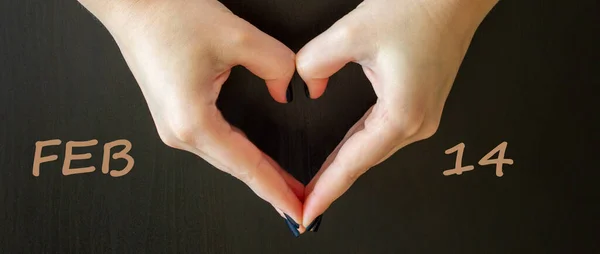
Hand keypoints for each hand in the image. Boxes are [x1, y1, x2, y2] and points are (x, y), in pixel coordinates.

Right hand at [78, 0, 304, 224]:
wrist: (132, 4)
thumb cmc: (167, 16)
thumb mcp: (236, 36)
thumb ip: (276, 65)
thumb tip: (287, 88)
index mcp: (193, 121)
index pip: (247, 166)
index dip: (276, 190)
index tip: (297, 209)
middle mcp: (179, 131)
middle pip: (236, 169)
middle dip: (271, 188)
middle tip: (300, 203)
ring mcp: (173, 126)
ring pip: (225, 159)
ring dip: (256, 173)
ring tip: (284, 186)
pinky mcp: (174, 116)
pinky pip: (215, 145)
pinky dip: (240, 156)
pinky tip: (255, 160)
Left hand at [296, 0, 498, 226]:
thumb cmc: (419, 9)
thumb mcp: (352, 33)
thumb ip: (315, 63)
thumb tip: (308, 85)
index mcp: (402, 114)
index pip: (353, 163)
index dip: (327, 190)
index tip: (307, 211)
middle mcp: (417, 122)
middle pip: (363, 162)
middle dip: (331, 183)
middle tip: (303, 203)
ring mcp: (423, 115)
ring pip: (372, 149)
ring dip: (344, 166)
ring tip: (318, 184)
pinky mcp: (421, 104)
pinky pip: (382, 134)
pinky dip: (359, 146)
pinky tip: (344, 152)